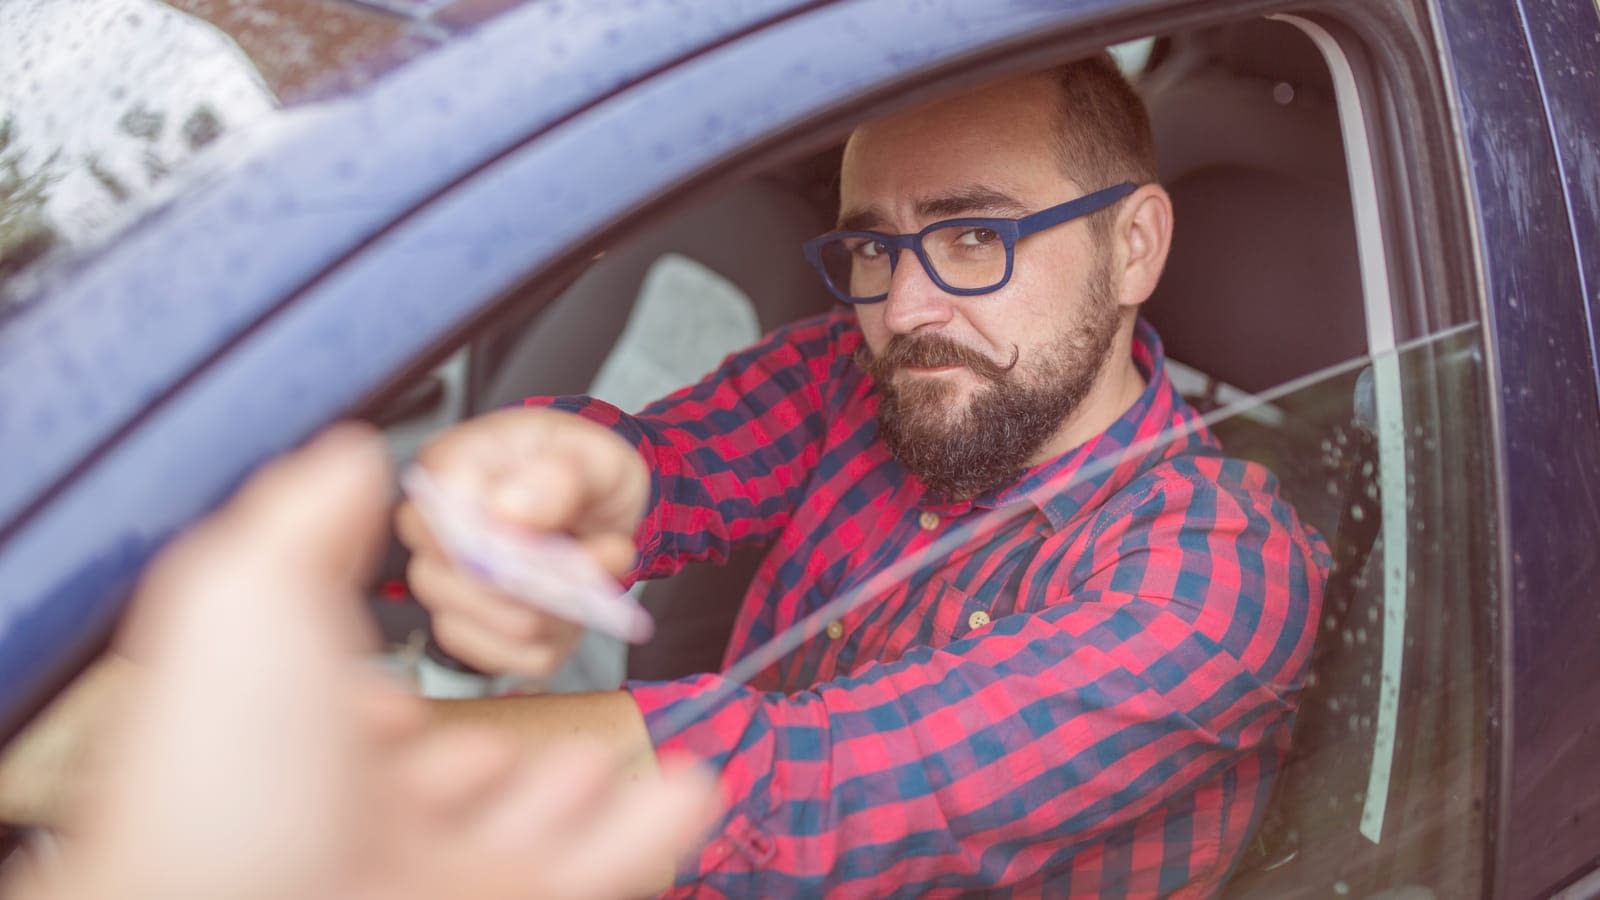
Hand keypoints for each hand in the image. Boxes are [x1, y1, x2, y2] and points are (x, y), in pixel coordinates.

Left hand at [2, 424, 713, 899]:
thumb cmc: (230, 767)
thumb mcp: (251, 597)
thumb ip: (307, 522)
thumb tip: (351, 457)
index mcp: (288, 759)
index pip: (349, 730)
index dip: (384, 697)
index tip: (418, 666)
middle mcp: (359, 829)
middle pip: (450, 785)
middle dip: (499, 746)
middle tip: (537, 710)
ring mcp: (436, 877)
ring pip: (532, 830)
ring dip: (580, 789)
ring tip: (609, 752)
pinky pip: (600, 871)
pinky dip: (652, 832)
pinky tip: (690, 787)